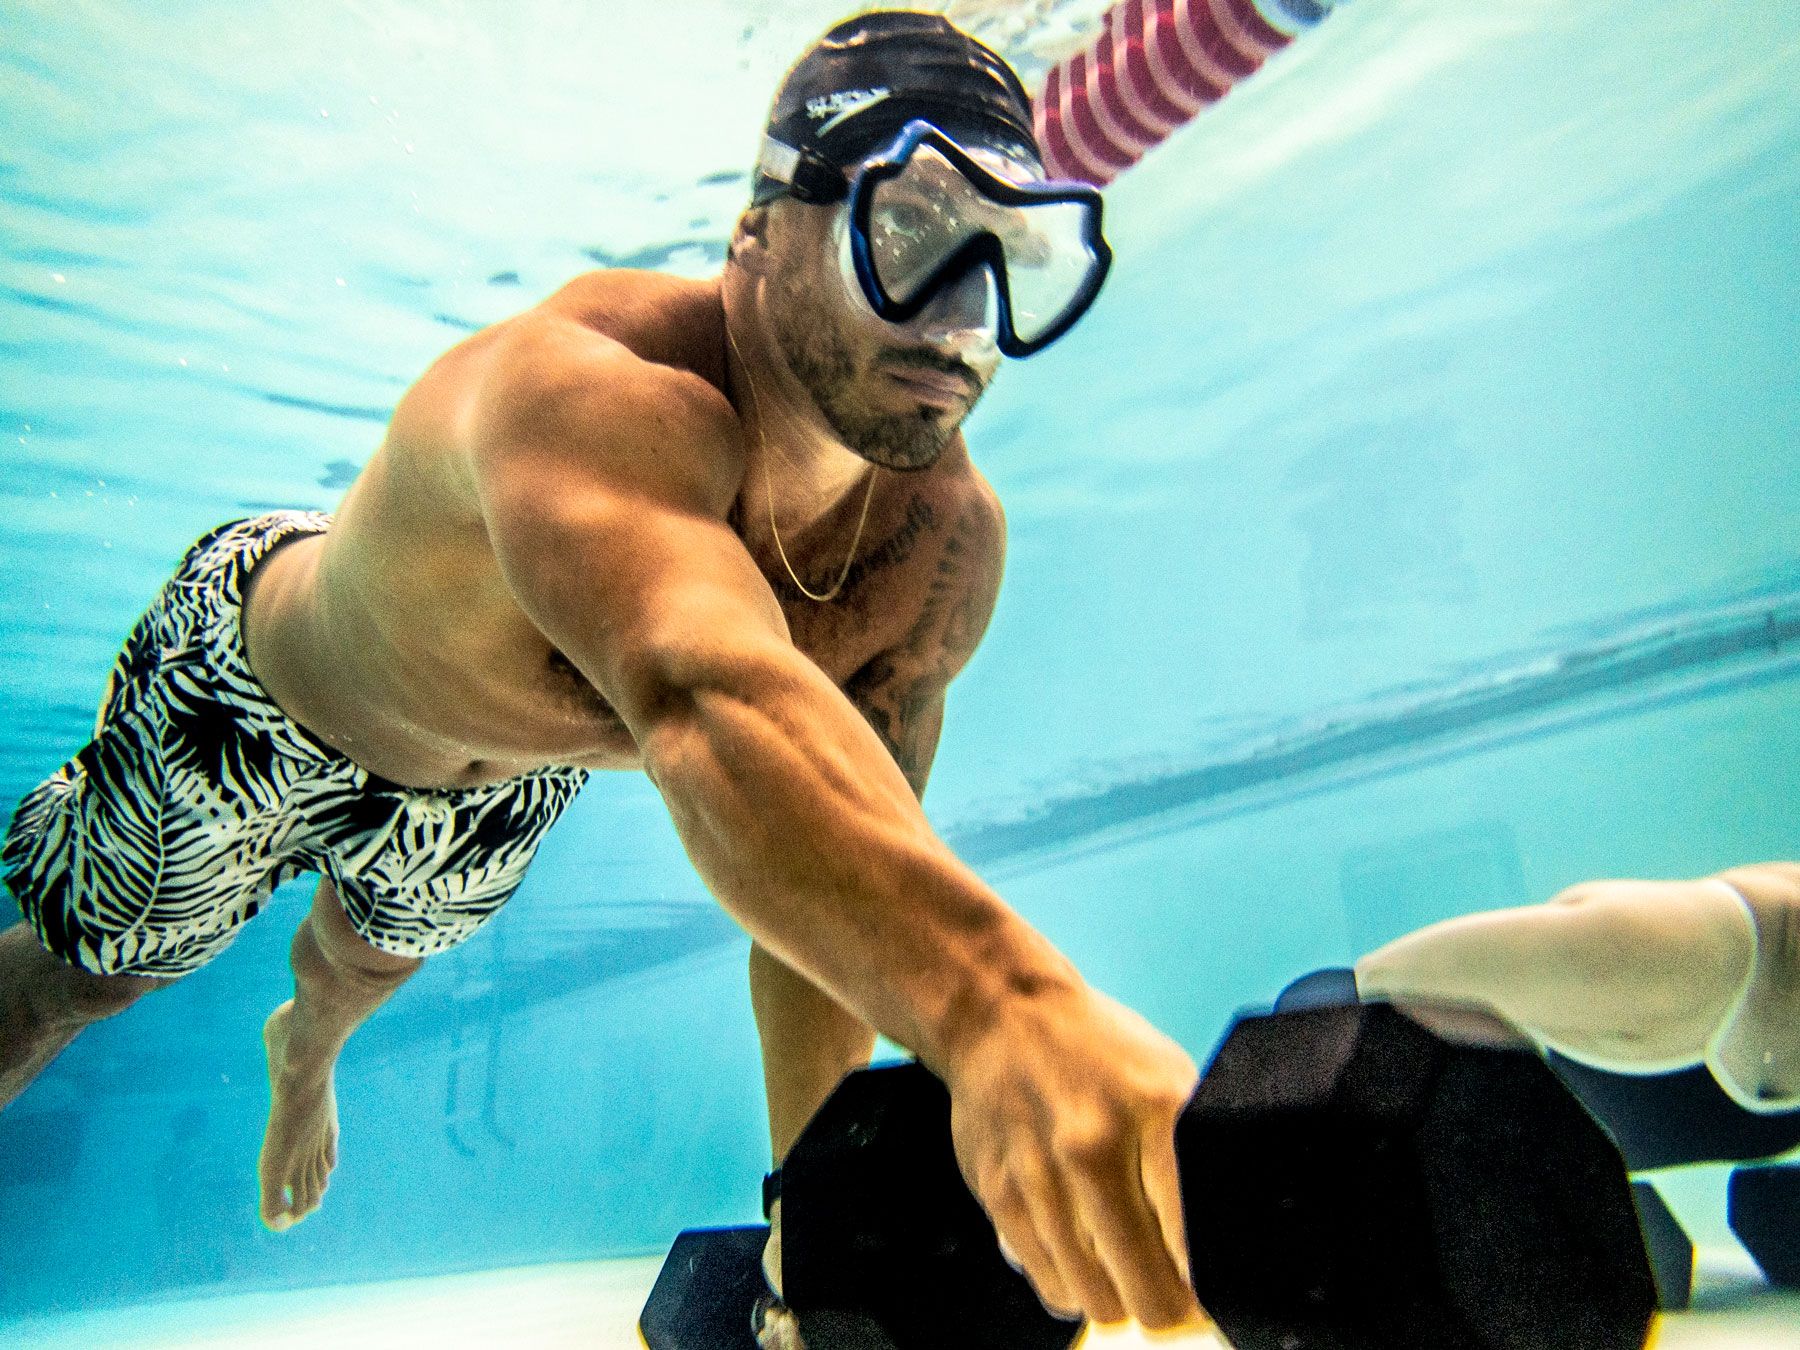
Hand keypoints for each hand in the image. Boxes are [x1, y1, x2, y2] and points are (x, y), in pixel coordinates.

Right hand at [940, 982, 1206, 1331]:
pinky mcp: (998, 1193)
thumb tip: (1209, 1250)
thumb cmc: (1098, 1049)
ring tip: (1117, 1264)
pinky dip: (1067, 1281)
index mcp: (1154, 1112)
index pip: (1190, 1244)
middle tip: (1163, 1292)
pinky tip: (1077, 1250)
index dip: (1198, 1286)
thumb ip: (1193, 1153)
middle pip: (1144, 1291)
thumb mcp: (1168, 1077)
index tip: (1197, 1292)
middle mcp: (1092, 1147)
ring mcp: (1040, 1175)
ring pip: (1092, 1298)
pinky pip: (1044, 1281)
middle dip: (1160, 1305)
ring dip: (1111, 1295)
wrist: (1002, 1014)